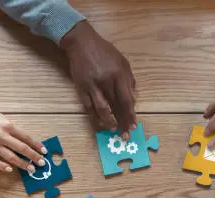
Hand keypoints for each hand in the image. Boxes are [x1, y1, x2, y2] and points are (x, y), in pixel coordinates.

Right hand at [0, 101, 46, 172]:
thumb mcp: (3, 118)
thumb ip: (13, 129)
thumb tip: (26, 141)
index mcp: (8, 125)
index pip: (26, 137)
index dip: (37, 145)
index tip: (44, 151)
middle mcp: (1, 135)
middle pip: (21, 148)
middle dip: (33, 156)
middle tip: (42, 163)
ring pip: (10, 156)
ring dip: (22, 164)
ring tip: (31, 168)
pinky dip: (2, 166)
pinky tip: (10, 170)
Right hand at [60, 21, 135, 138]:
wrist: (81, 43)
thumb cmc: (105, 52)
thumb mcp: (123, 62)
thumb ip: (129, 81)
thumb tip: (134, 100)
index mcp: (119, 75)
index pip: (127, 100)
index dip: (130, 115)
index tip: (133, 127)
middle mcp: (107, 81)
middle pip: (116, 107)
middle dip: (121, 123)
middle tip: (125, 136)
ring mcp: (93, 85)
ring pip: (102, 109)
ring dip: (108, 122)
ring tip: (113, 131)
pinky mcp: (81, 87)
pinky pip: (88, 107)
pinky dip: (94, 117)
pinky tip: (99, 124)